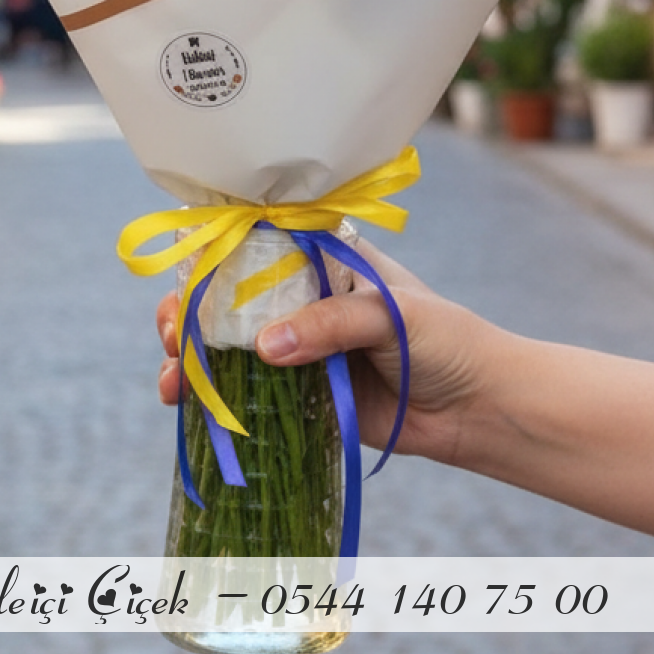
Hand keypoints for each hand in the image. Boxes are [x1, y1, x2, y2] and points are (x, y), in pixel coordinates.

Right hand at [156, 238, 501, 464]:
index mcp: (325, 260)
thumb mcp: (390, 316)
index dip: (214, 257)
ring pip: (228, 348)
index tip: (187, 276)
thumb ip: (329, 325)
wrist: (479, 407)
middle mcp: (303, 299)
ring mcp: (299, 349)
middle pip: (229, 299)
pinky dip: (214, 399)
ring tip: (173, 380)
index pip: (257, 246)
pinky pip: (248, 394)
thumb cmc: (444, 340)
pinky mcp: (301, 396)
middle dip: (190, 313)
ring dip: (192, 359)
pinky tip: (188, 406)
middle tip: (173, 336)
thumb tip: (263, 348)